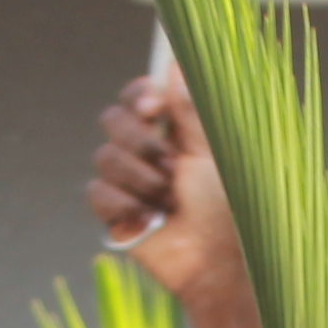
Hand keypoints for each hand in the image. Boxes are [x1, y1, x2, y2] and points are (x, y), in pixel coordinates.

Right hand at [87, 73, 242, 307]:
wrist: (218, 262)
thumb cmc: (229, 209)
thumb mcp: (214, 154)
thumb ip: (192, 111)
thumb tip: (176, 64)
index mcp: (174, 131)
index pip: (139, 94)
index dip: (138, 95)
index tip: (152, 107)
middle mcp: (147, 151)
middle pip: (113, 120)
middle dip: (141, 143)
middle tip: (172, 168)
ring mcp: (128, 181)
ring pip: (104, 157)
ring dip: (141, 180)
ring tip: (170, 202)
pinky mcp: (114, 212)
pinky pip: (97, 192)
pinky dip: (125, 206)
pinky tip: (151, 220)